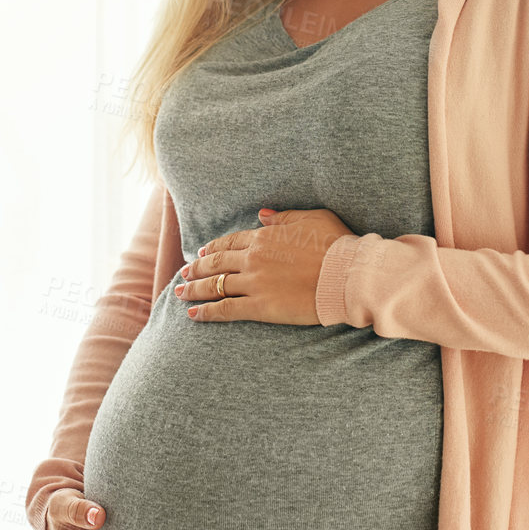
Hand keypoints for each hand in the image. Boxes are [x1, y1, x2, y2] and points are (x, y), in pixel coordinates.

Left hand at [179, 207, 355, 325]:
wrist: (348, 274)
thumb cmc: (337, 245)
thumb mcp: (312, 218)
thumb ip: (284, 217)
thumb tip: (262, 215)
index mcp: (265, 237)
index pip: (230, 242)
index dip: (213, 248)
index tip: (201, 253)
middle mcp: (254, 258)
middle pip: (216, 263)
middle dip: (196, 268)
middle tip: (184, 273)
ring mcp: (255, 282)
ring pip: (215, 285)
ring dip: (194, 289)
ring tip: (180, 292)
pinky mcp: (260, 306)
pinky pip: (226, 309)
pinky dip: (207, 312)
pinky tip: (193, 314)